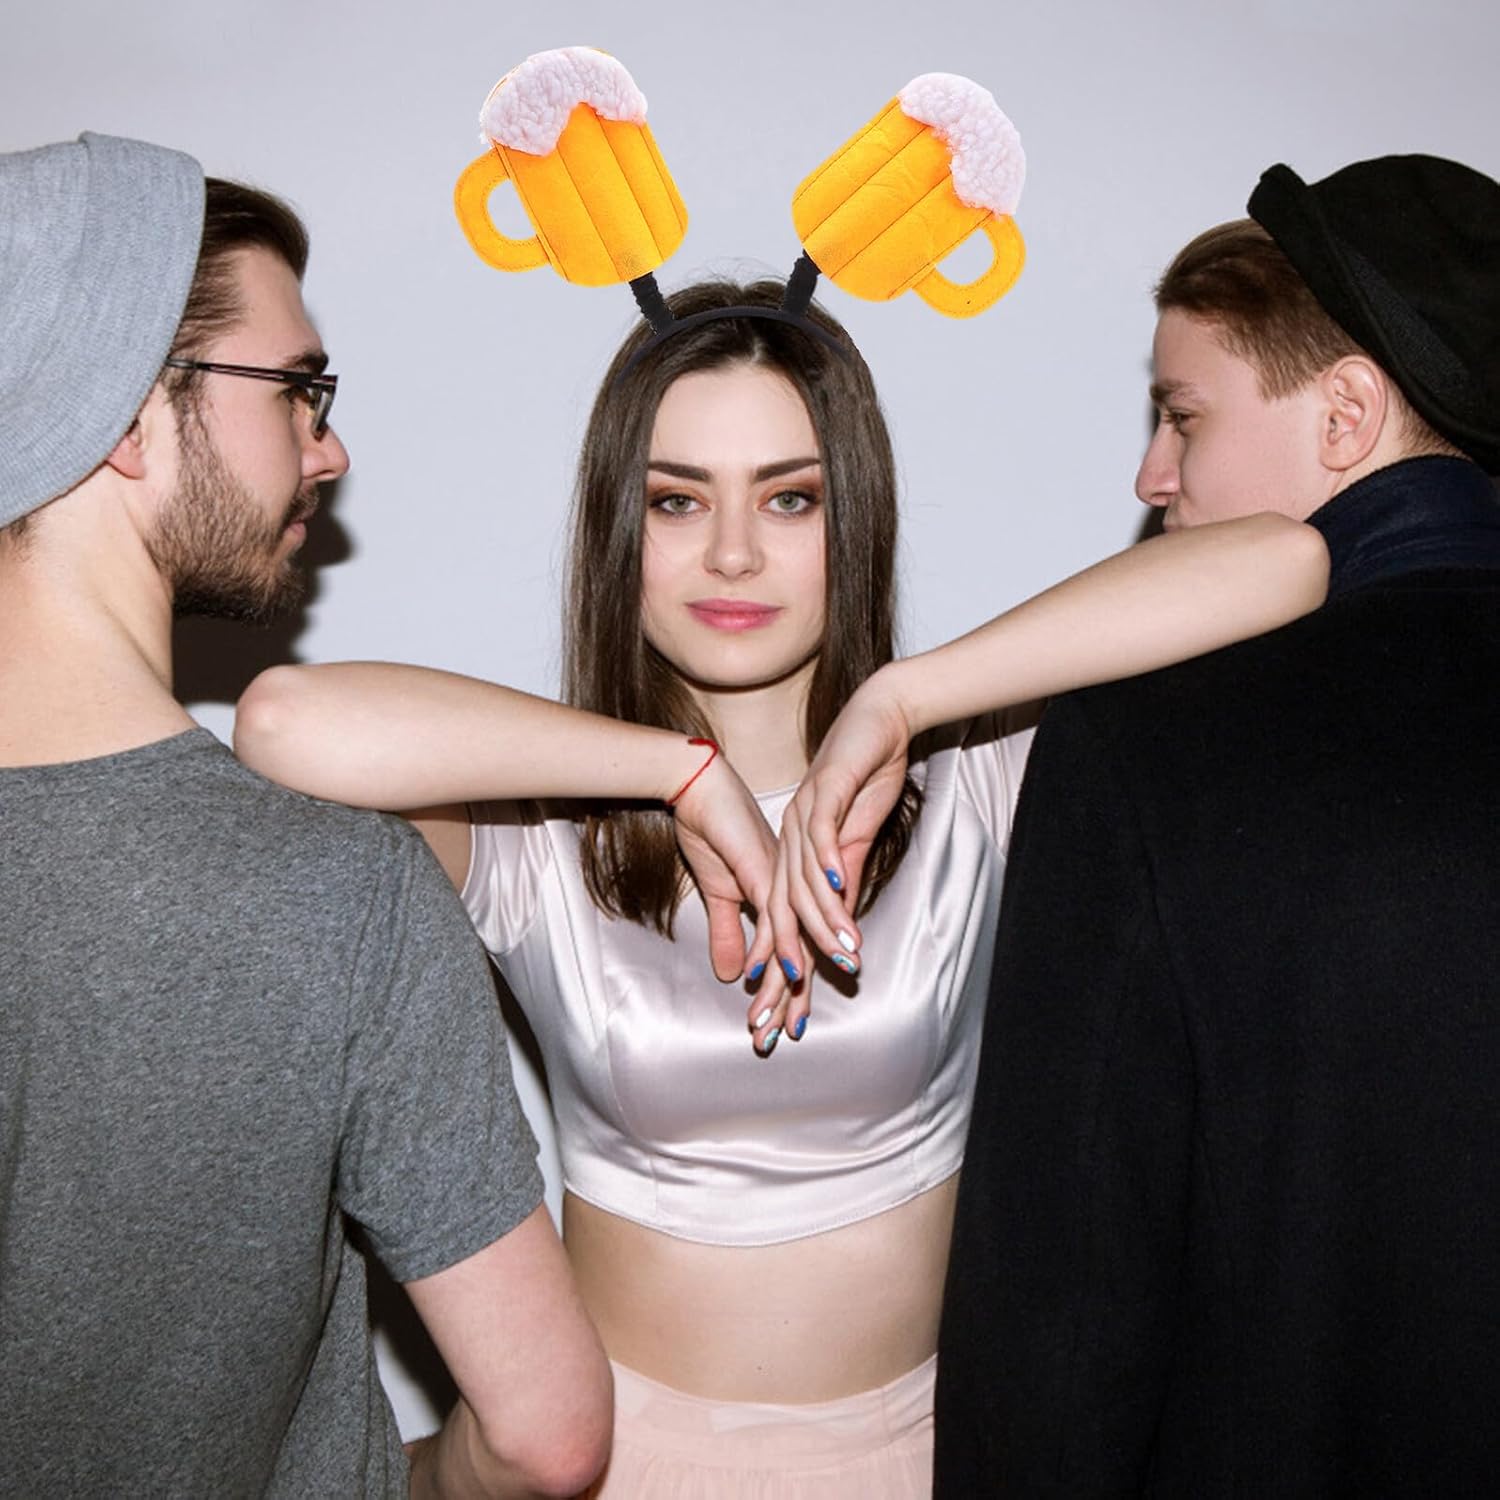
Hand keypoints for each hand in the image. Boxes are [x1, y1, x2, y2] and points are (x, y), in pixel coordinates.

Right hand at [672, 750, 810, 1055]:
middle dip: (792, 1000)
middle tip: (791, 1037)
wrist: (699, 787)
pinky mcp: (766, 870)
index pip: (791, 951)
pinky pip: (777, 914)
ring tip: (790, 1021)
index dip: (786, 991)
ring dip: (790, 985)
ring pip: (793, 942)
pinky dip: (781, 946)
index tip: (782, 1028)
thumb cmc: (710, 830)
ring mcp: (781, 880)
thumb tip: (730, 974)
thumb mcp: (717, 892)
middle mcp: (789, 892)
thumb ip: (727, 931)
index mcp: (781, 897)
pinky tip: (784, 972)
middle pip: (799, 954)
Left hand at [745, 676, 913, 1033]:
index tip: (776, 1020)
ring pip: (802, 882)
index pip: (782, 927)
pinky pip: (820, 834)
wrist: (874, 721)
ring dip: (820, 921)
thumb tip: (837, 934)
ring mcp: (803, 818)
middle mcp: (790, 844)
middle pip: (779, 915)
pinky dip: (826, 862)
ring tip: (837, 957)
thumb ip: (841, 888)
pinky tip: (835, 887)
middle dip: (780, 967)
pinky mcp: (823, 791)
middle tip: (780, 1009)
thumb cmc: (864, 781)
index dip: (779, 973)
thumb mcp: (852, 846)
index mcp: (792, 861)